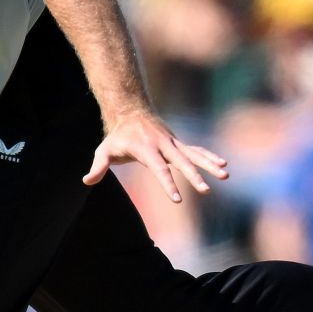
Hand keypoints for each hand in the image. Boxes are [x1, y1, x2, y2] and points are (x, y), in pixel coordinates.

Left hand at [84, 109, 228, 202]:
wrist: (131, 112)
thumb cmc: (117, 137)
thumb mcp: (104, 150)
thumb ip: (98, 166)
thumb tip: (87, 181)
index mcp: (146, 149)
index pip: (159, 169)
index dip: (168, 184)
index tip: (178, 200)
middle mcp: (163, 145)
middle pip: (181, 162)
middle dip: (194, 176)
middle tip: (206, 191)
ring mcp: (173, 143)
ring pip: (194, 155)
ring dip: (209, 164)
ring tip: (225, 174)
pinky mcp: (178, 144)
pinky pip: (196, 151)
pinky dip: (209, 157)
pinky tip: (223, 165)